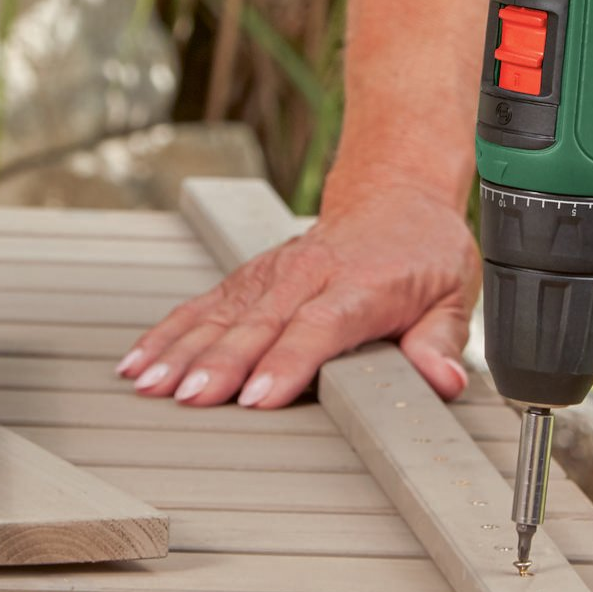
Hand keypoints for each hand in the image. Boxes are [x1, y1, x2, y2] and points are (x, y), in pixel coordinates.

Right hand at [115, 179, 477, 407]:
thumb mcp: (454, 295)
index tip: (258, 394)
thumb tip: (442, 381)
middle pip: (259, 323)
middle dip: (220, 363)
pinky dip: (168, 332)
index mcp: (362, 285)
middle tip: (188, 398)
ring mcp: (273, 273)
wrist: (394, 193)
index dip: (287, 361)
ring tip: (149, 383)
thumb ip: (442, 342)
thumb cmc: (423, 251)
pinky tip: (138, 360)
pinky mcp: (248, 277)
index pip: (320, 326)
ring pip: (221, 313)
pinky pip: (203, 305)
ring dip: (182, 349)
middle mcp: (310, 275)